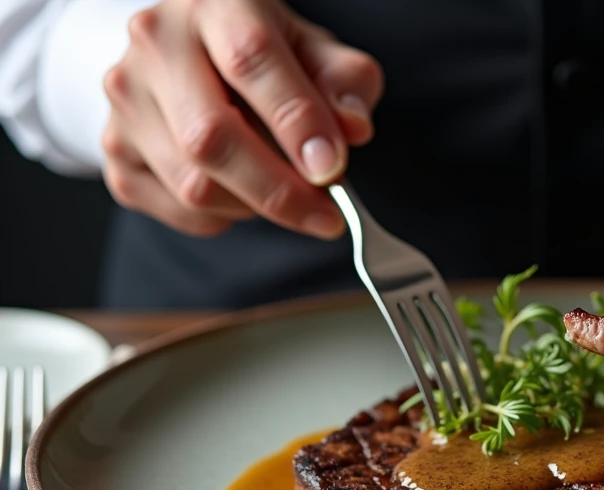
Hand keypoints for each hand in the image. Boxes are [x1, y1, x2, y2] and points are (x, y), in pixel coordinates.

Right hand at [101, 0, 382, 238]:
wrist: (188, 54)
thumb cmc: (262, 54)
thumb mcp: (314, 52)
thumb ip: (344, 83)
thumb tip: (353, 127)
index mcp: (216, 5)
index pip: (251, 60)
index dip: (296, 121)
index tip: (332, 168)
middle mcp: (157, 44)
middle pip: (210, 138)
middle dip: (279, 191)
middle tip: (327, 216)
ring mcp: (126, 98)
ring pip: (193, 185)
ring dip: (255, 207)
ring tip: (285, 192)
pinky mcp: (114, 149)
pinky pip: (177, 209)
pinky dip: (224, 218)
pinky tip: (243, 194)